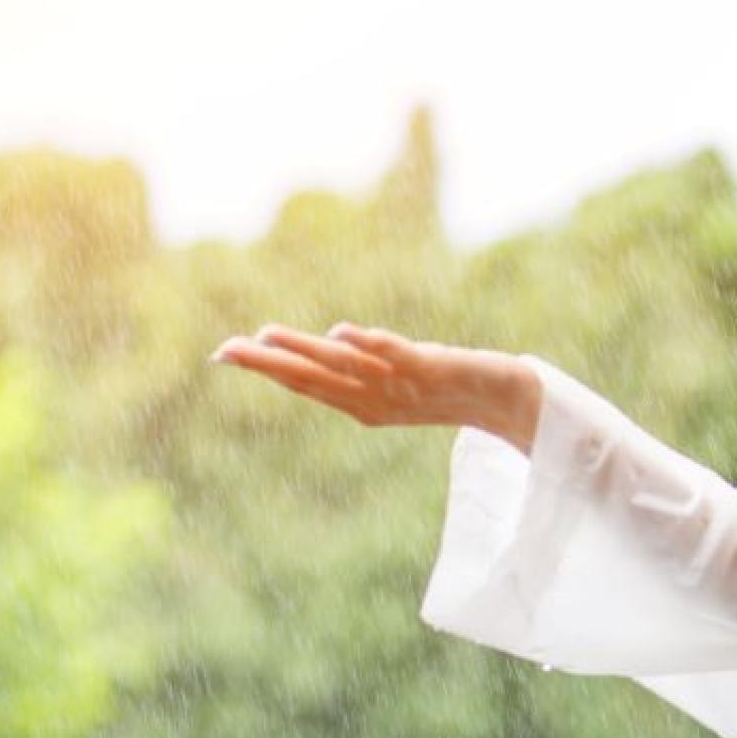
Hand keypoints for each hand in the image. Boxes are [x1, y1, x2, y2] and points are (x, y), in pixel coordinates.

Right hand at [210, 323, 542, 450]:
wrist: (513, 402)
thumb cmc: (457, 392)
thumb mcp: (403, 388)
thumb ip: (367, 374)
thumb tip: (331, 348)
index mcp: (366, 405)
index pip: (307, 384)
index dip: (267, 369)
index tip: (224, 353)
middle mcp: (377, 399)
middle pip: (314, 379)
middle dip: (267, 364)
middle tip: (223, 349)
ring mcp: (403, 384)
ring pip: (344, 367)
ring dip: (304, 351)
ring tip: (266, 335)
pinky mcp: (433, 368)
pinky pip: (394, 356)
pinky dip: (366, 345)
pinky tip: (338, 332)